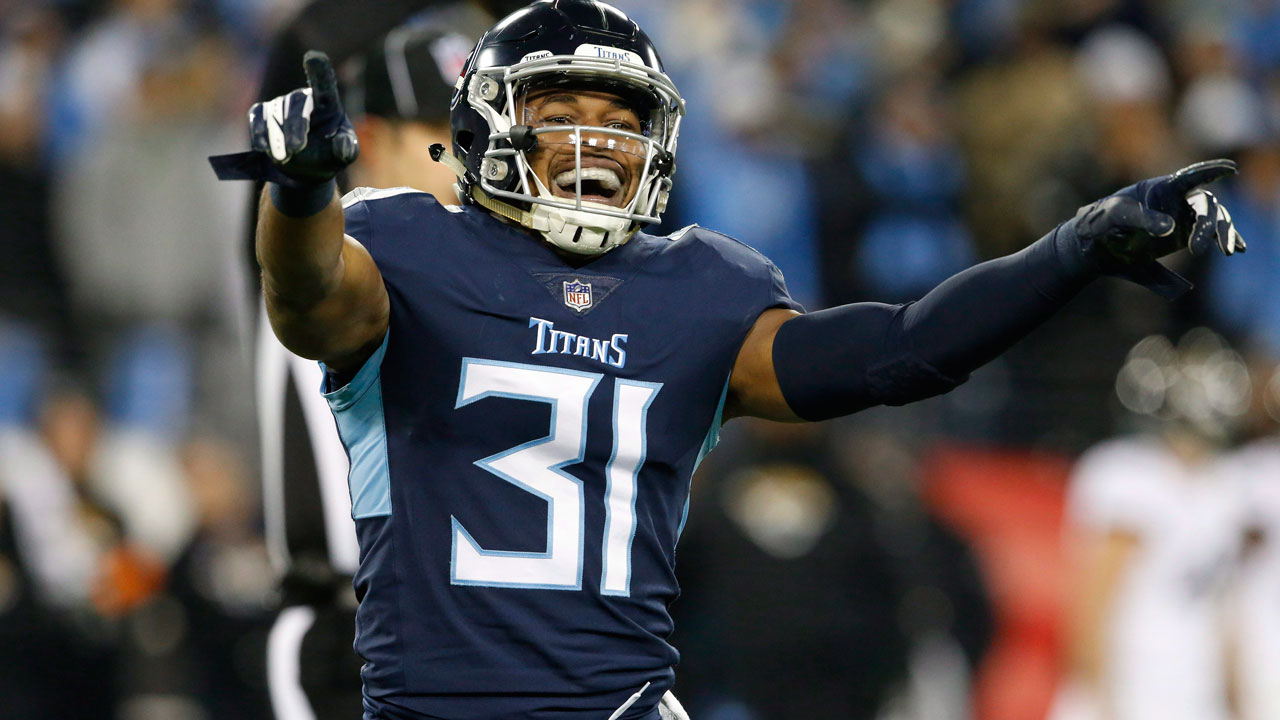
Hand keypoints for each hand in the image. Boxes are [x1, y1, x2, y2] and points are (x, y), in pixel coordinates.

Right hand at [209, 51, 357, 186]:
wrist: (307, 170)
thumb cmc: (329, 155)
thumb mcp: (344, 156)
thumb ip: (346, 149)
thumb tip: (342, 143)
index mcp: (327, 102)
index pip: (324, 81)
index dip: (318, 68)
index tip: (313, 56)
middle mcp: (303, 97)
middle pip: (296, 104)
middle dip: (295, 127)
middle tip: (296, 150)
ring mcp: (282, 103)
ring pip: (275, 112)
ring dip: (277, 135)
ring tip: (283, 158)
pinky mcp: (263, 113)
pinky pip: (257, 116)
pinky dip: (259, 131)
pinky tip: (262, 148)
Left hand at [1074, 159, 1244, 296]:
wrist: (1096, 243)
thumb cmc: (1104, 221)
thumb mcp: (1116, 216)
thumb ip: (1142, 219)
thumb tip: (1170, 228)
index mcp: (1162, 188)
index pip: (1190, 177)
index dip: (1210, 171)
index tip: (1230, 169)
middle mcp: (1177, 200)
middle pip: (1206, 205)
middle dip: (1209, 224)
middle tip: (1197, 249)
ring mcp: (1183, 217)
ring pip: (1214, 219)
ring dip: (1223, 233)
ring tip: (1228, 251)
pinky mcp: (1183, 235)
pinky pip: (1210, 235)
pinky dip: (1226, 238)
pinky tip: (1237, 248)